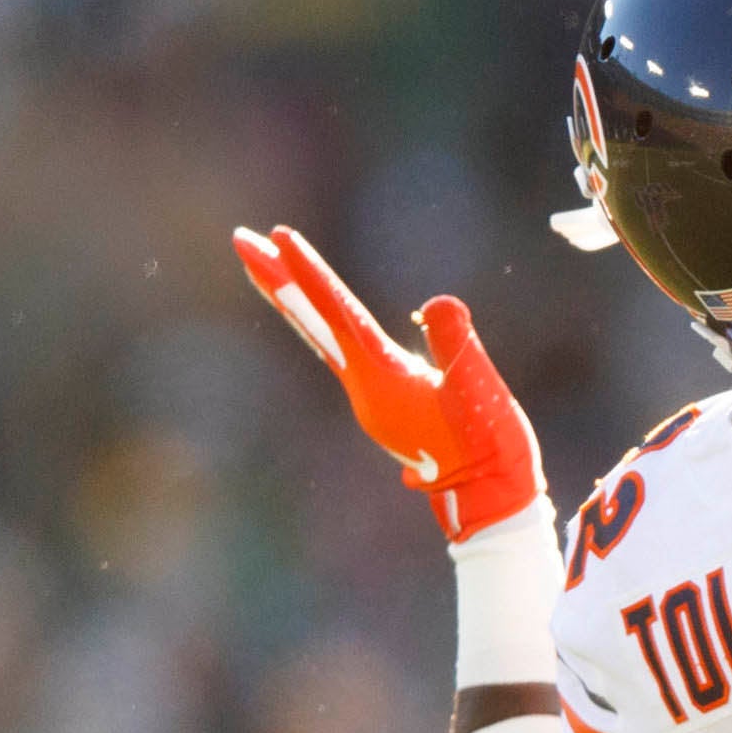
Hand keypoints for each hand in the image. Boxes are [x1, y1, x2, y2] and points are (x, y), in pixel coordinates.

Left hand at [234, 224, 544, 542]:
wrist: (488, 496)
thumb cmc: (489, 446)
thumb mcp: (480, 391)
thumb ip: (458, 345)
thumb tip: (437, 302)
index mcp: (382, 378)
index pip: (338, 313)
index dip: (309, 272)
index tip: (278, 236)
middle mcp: (364, 387)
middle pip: (312, 323)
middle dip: (278, 281)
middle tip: (242, 241)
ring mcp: (369, 398)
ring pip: (320, 338)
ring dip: (292, 301)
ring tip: (266, 269)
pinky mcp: (383, 403)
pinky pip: (338, 352)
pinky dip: (318, 325)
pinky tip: (317, 316)